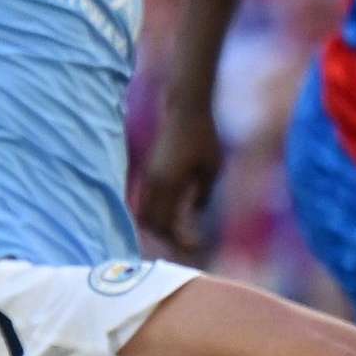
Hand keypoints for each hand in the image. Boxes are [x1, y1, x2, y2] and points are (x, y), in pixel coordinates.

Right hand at [132, 99, 223, 253]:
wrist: (184, 109)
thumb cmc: (202, 136)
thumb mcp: (211, 168)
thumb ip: (203, 194)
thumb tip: (196, 212)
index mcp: (169, 184)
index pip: (167, 224)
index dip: (180, 240)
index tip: (197, 246)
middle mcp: (153, 183)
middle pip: (151, 224)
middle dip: (167, 239)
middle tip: (186, 245)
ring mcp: (148, 177)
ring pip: (144, 214)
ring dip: (158, 228)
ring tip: (178, 234)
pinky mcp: (148, 172)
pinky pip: (145, 202)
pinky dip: (156, 215)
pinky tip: (172, 216)